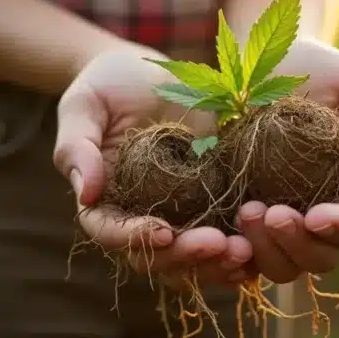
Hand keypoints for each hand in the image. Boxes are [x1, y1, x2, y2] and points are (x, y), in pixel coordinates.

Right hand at [53, 44, 251, 288]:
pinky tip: (261, 249)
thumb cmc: (109, 85)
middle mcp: (140, 219)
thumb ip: (77, 146)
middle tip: (217, 244)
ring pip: (192, 262)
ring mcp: (179, 218)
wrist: (152, 72)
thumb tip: (85, 193)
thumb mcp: (84, 105)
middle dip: (186, 257)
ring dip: (218, 264)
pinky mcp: (213, 207)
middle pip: (156, 258)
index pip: (111, 233)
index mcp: (104, 202)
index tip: (163, 231)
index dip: (135, 239)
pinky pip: (226, 242)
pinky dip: (243, 254)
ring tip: (245, 252)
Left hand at [237, 37, 338, 283]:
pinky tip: (214, 236)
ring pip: (279, 265)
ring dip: (263, 251)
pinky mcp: (233, 217)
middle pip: (319, 258)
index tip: (317, 217)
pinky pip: (235, 257)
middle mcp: (314, 213)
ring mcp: (274, 220)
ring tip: (244, 211)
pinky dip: (228, 257)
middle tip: (269, 212)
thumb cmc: (313, 69)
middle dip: (297, 245)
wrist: (253, 60)